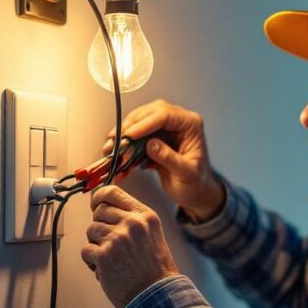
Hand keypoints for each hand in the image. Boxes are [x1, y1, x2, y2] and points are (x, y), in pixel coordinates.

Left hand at [81, 185, 179, 307]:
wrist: (156, 296)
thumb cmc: (155, 270)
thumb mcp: (151, 234)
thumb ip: (131, 219)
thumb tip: (103, 207)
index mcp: (144, 215)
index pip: (113, 192)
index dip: (99, 197)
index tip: (95, 204)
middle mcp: (131, 223)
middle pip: (99, 211)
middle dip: (100, 226)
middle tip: (110, 242)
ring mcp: (116, 239)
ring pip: (91, 230)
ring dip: (97, 244)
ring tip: (112, 258)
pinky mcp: (104, 256)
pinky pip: (86, 250)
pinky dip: (92, 261)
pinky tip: (107, 268)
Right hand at [103, 99, 224, 221]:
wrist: (195, 192)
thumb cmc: (196, 183)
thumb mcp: (186, 173)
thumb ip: (169, 158)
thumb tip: (151, 145)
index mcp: (190, 124)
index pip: (164, 115)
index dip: (145, 123)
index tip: (130, 135)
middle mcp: (177, 122)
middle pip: (148, 114)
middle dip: (129, 127)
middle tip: (115, 141)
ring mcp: (164, 130)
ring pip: (138, 125)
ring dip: (123, 138)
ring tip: (110, 150)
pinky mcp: (154, 140)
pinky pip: (136, 139)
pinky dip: (125, 150)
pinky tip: (117, 161)